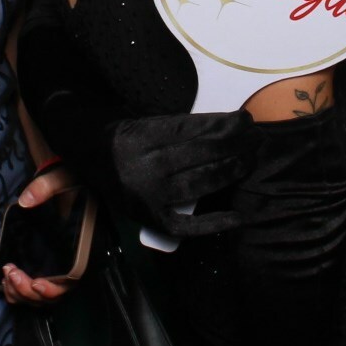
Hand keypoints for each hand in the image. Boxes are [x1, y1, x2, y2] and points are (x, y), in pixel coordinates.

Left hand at [0, 164, 78, 305]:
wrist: (62, 181)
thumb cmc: (68, 181)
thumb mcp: (60, 179)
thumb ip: (44, 188)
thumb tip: (25, 201)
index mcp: (79, 249)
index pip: (70, 282)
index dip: (53, 289)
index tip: (35, 282)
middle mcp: (68, 263)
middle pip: (50, 295)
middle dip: (27, 291)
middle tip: (11, 273)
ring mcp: (54, 266)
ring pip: (38, 297)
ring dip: (19, 292)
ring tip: (7, 273)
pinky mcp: (42, 264)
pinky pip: (30, 290)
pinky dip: (16, 291)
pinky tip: (6, 278)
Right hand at [110, 111, 254, 237]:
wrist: (87, 157)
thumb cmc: (124, 138)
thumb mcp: (146, 122)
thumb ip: (181, 129)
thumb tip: (227, 128)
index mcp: (144, 137)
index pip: (195, 130)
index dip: (224, 125)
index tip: (245, 120)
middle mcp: (147, 166)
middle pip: (202, 154)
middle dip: (235, 145)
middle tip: (257, 138)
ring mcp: (150, 196)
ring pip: (200, 183)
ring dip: (231, 171)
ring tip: (251, 161)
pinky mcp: (151, 218)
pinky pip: (186, 225)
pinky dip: (214, 222)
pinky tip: (239, 218)